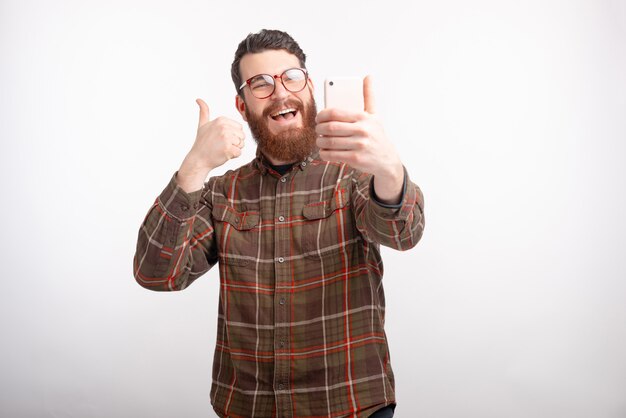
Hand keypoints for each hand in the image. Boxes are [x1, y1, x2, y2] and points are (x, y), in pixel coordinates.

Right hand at [177, 99, 244, 191]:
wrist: (198, 159)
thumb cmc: (202, 143)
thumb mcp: (202, 125)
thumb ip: (204, 112)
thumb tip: (198, 99)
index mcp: (221, 120)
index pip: (239, 128)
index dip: (232, 136)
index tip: (221, 138)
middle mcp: (224, 127)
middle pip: (242, 136)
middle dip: (235, 143)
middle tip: (221, 145)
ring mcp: (226, 137)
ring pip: (241, 144)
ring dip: (234, 149)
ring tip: (222, 150)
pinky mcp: (228, 148)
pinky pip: (239, 153)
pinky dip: (233, 156)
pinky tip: (223, 155)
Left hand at [315, 76, 404, 203]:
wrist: (386, 159)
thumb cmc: (377, 135)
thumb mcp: (374, 115)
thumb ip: (369, 96)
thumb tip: (368, 77)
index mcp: (363, 117)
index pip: (336, 112)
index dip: (322, 115)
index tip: (319, 118)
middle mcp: (362, 130)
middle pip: (330, 127)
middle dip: (319, 128)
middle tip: (317, 129)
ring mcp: (359, 145)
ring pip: (330, 142)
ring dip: (320, 141)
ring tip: (319, 140)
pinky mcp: (356, 158)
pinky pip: (332, 155)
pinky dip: (324, 153)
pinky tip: (324, 150)